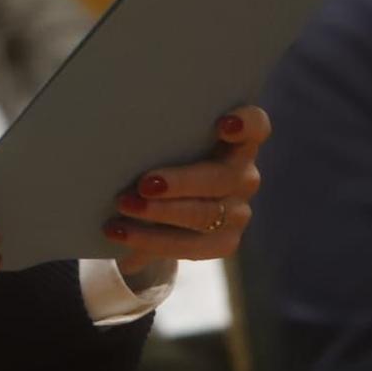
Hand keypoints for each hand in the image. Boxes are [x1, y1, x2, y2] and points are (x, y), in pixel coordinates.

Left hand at [107, 104, 270, 272]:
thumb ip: (157, 137)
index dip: (246, 124)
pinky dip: (150, 240)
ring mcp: (238, 211)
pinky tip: (120, 232)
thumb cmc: (157, 157)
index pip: (255, 126)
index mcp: (236, 140)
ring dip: (160, 213)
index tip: (223, 125)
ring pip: (205, 215)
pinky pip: (191, 246)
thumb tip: (116, 127)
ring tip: (123, 207)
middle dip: (181, 182)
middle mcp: (243, 175)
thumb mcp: (161, 143)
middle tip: (144, 184)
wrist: (156, 208)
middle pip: (222, 177)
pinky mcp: (224, 242)